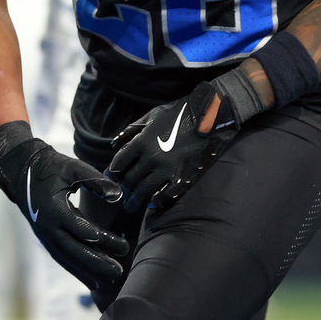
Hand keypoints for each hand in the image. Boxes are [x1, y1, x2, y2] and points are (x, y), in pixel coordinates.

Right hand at [0, 138, 127, 289]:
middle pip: (76, 252)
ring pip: (67, 259)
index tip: (124, 246)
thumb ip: (96, 181)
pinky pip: (61, 257)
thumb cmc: (51, 166)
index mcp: (56, 211)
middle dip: (98, 264)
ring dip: (87, 272)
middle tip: (119, 272)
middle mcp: (48, 228)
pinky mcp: (44, 236)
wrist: (23, 169)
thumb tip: (119, 195)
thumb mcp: (73, 168)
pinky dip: (75, 268)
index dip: (105, 241)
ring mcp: (44, 234)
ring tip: (106, 284)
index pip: (84, 231)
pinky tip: (88, 278)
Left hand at [108, 82, 238, 211]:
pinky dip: (156, 201)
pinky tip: (153, 204)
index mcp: (142, 141)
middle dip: (124, 188)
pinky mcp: (181, 177)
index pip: (120, 163)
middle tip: (123, 193)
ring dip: (135, 200)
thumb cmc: (179, 112)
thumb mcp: (153, 115)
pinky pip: (164, 195)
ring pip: (143, 190)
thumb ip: (132, 129)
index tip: (112, 178)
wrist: (208, 115)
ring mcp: (166, 169)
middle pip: (130, 179)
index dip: (114, 172)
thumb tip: (114, 143)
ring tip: (131, 206)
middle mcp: (151, 157)